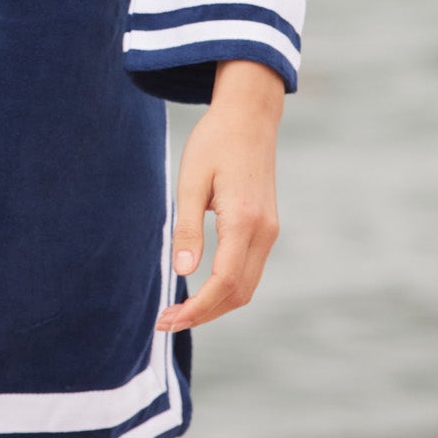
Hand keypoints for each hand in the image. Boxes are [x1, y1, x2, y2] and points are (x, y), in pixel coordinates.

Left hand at [155, 59, 283, 332]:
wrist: (249, 116)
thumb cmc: (215, 142)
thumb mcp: (191, 180)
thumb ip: (188, 228)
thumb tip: (182, 271)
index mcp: (244, 220)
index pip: (224, 282)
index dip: (197, 308)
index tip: (167, 319)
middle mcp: (264, 231)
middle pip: (239, 293)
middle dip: (204, 313)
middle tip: (167, 321)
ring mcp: (270, 231)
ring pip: (247, 286)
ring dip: (216, 304)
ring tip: (181, 309)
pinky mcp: (267, 227)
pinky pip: (250, 269)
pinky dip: (227, 287)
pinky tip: (202, 287)